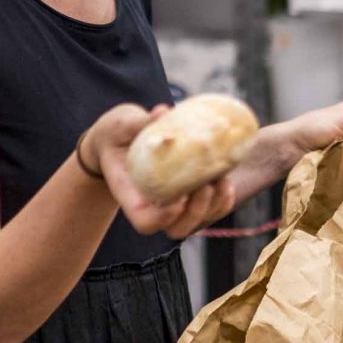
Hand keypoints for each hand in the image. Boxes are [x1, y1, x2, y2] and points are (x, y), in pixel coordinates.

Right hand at [84, 103, 237, 240]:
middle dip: (197, 210)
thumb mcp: (123, 125)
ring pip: (196, 224)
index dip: (164, 217)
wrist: (121, 140)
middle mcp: (151, 207)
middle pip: (176, 229)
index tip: (178, 195)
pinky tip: (224, 180)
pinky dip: (221, 201)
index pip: (146, 222)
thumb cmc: (117, 133)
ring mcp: (171, 207)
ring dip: (213, 205)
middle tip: (206, 183)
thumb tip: (163, 113)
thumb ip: (140, 122)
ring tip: (220, 177)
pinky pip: (209, 212)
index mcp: (130, 194)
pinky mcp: (188, 199)